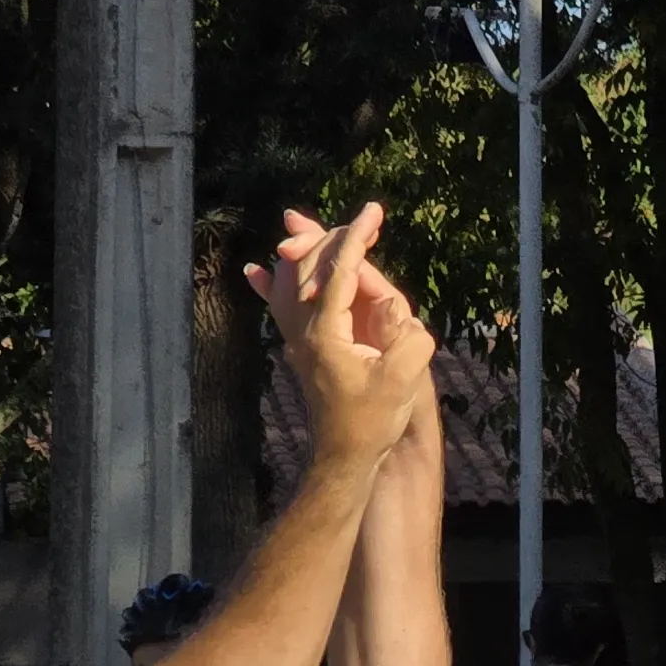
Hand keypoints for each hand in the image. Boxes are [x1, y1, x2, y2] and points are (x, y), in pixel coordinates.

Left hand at [247, 204, 433, 475]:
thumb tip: (403, 313)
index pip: (341, 269)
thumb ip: (409, 340)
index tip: (373, 210)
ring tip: (302, 223)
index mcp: (327, 332)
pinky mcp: (299, 349)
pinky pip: (280, 306)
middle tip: (364, 217)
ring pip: (290, 280)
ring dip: (304, 250)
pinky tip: (256, 272)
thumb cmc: (372, 422)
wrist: (344, 456)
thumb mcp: (402, 381)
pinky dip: (272, 284)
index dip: (358, 235)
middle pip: (312, 265)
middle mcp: (304, 330)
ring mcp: (296, 339)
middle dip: (335, 235)